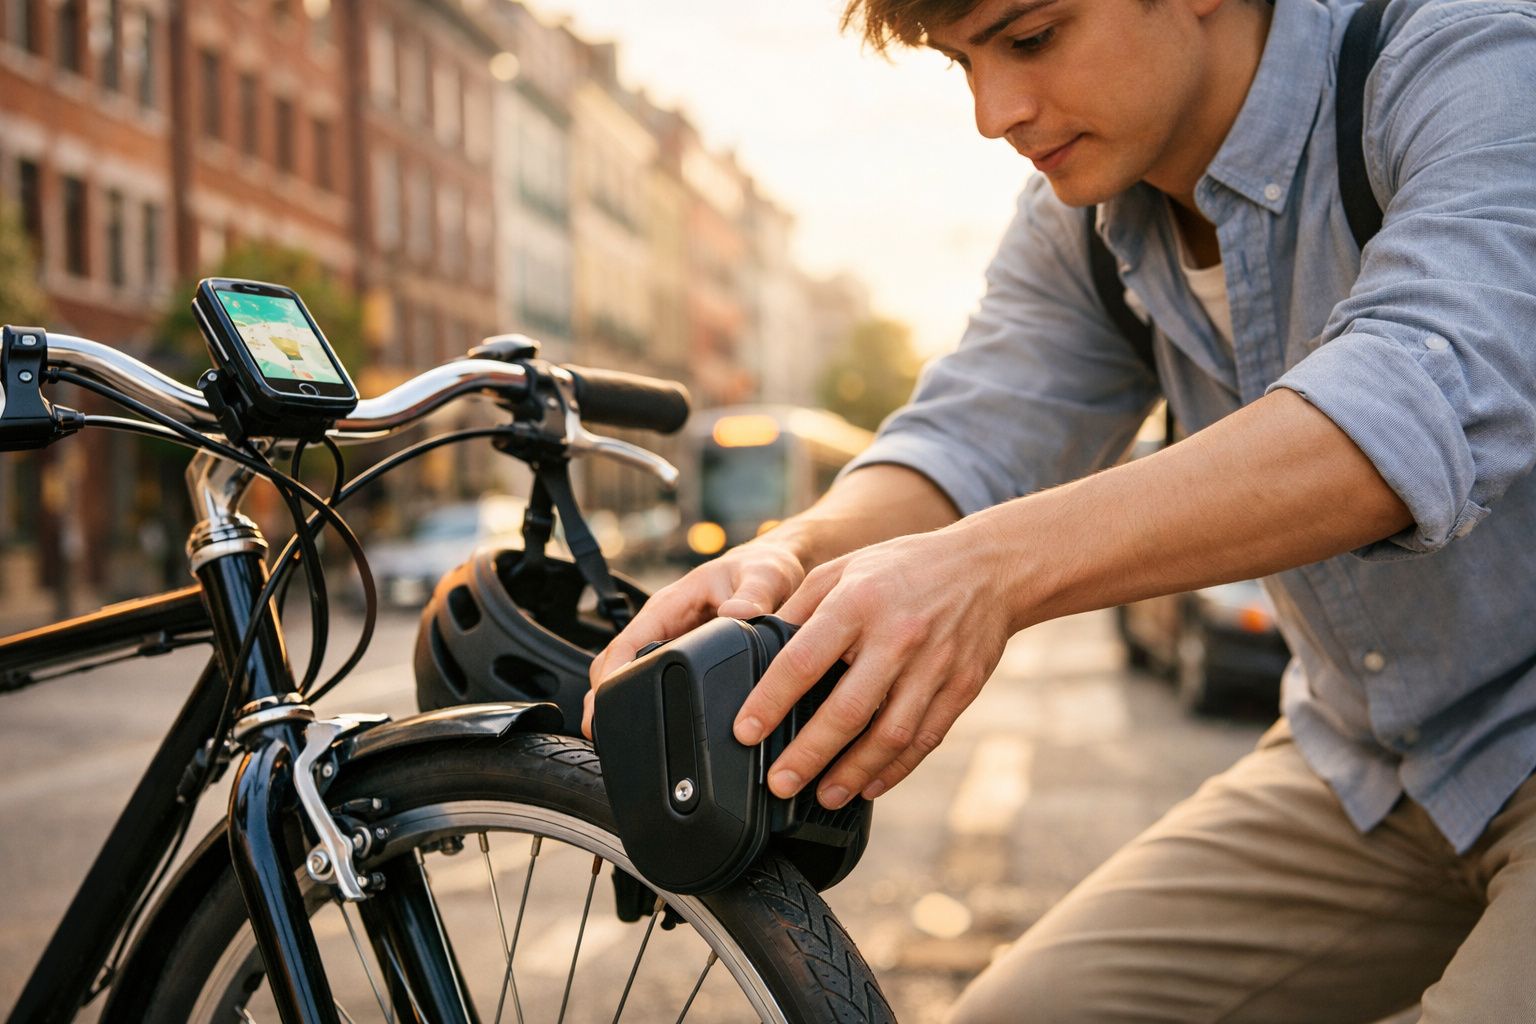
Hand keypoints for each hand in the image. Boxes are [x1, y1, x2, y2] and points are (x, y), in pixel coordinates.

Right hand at [582, 538, 807, 737]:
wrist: (777, 564)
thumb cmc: (765, 566)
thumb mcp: (765, 578)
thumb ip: (753, 596)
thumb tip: (738, 613)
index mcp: (673, 604)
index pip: (628, 641)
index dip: (611, 674)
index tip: (602, 703)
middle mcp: (665, 622)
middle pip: (618, 661)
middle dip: (604, 695)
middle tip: (600, 733)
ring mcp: (671, 638)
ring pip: (631, 670)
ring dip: (619, 698)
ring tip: (613, 737)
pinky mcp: (684, 653)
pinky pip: (654, 674)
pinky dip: (642, 696)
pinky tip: (646, 722)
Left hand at [733, 518, 1017, 808]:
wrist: (989, 568)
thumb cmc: (904, 568)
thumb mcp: (845, 569)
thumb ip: (802, 607)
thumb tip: (758, 645)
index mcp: (858, 603)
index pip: (804, 660)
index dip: (770, 701)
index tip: (745, 732)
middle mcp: (897, 637)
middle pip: (847, 710)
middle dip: (808, 754)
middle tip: (779, 783)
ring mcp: (934, 666)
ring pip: (889, 736)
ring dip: (852, 773)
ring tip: (822, 796)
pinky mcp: (961, 688)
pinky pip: (924, 739)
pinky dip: (894, 769)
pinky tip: (868, 785)